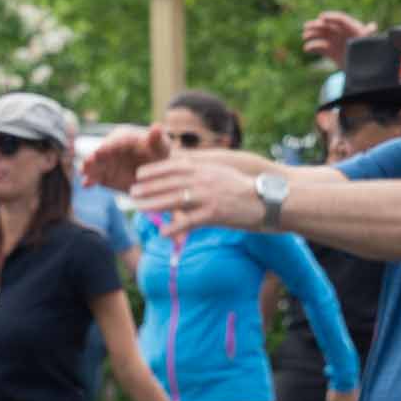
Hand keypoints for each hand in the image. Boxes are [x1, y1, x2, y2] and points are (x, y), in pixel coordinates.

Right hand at [85, 124, 169, 192]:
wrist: (156, 173)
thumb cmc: (159, 155)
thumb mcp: (161, 146)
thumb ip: (157, 138)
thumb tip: (157, 127)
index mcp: (124, 137)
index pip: (115, 141)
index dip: (108, 146)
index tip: (101, 150)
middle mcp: (112, 148)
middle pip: (101, 152)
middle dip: (94, 157)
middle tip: (88, 162)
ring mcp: (106, 163)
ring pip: (95, 165)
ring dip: (88, 169)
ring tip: (83, 173)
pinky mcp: (104, 176)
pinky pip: (96, 178)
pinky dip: (90, 181)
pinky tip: (85, 185)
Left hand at [132, 157, 260, 235]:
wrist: (269, 201)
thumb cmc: (244, 191)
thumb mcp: (222, 176)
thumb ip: (203, 176)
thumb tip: (185, 179)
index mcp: (206, 168)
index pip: (174, 166)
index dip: (155, 170)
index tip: (139, 174)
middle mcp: (205, 180)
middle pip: (170, 182)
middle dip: (148, 187)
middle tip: (131, 192)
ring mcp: (210, 196)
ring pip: (176, 199)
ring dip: (154, 204)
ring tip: (138, 208)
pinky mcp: (216, 213)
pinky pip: (191, 221)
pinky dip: (176, 227)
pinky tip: (163, 233)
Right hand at [300, 11, 376, 66]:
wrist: (363, 65)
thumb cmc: (367, 49)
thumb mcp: (368, 41)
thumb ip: (369, 33)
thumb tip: (373, 26)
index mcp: (351, 27)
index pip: (340, 19)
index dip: (331, 17)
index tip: (321, 16)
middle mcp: (341, 32)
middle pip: (327, 26)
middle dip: (317, 25)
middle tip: (307, 26)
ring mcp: (334, 41)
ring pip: (321, 35)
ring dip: (312, 34)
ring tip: (305, 36)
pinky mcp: (329, 51)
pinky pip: (319, 48)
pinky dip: (312, 47)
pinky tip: (306, 49)